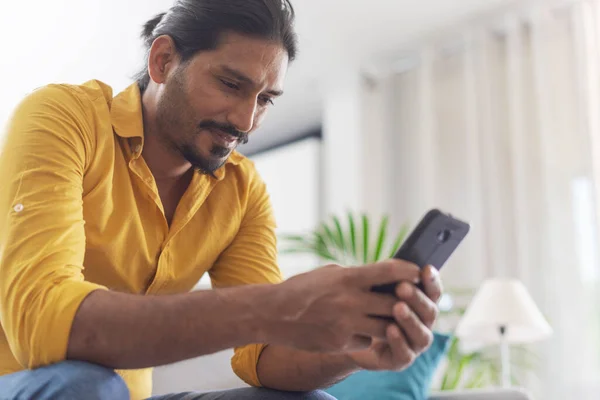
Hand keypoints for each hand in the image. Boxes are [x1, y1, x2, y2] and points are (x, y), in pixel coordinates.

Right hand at [261, 259, 420, 352]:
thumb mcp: (330, 274)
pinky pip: (366, 341)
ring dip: (390, 322)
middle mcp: (349, 301)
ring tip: (389, 316)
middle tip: (411, 299)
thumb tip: (385, 277)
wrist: (273, 313)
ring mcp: (345, 325)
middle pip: (394, 303)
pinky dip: (367, 336)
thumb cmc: (303, 289)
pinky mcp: (340, 343)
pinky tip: (356, 329)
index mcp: (348, 278)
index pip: (389, 271)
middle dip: (405, 302)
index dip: (409, 271)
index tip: (420, 271)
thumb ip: (357, 276)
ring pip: (386, 327)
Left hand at [347, 265, 441, 370]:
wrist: (347, 336)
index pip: (432, 291)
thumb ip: (387, 280)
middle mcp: (423, 324)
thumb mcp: (375, 290)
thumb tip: (392, 262)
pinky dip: (398, 340)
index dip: (432, 281)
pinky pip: (404, 353)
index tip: (426, 269)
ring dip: (410, 319)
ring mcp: (414, 344)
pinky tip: (390, 329)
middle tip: (403, 287)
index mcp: (421, 304)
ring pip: (421, 334)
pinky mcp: (401, 360)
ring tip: (397, 307)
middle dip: (417, 298)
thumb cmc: (366, 306)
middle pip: (429, 311)